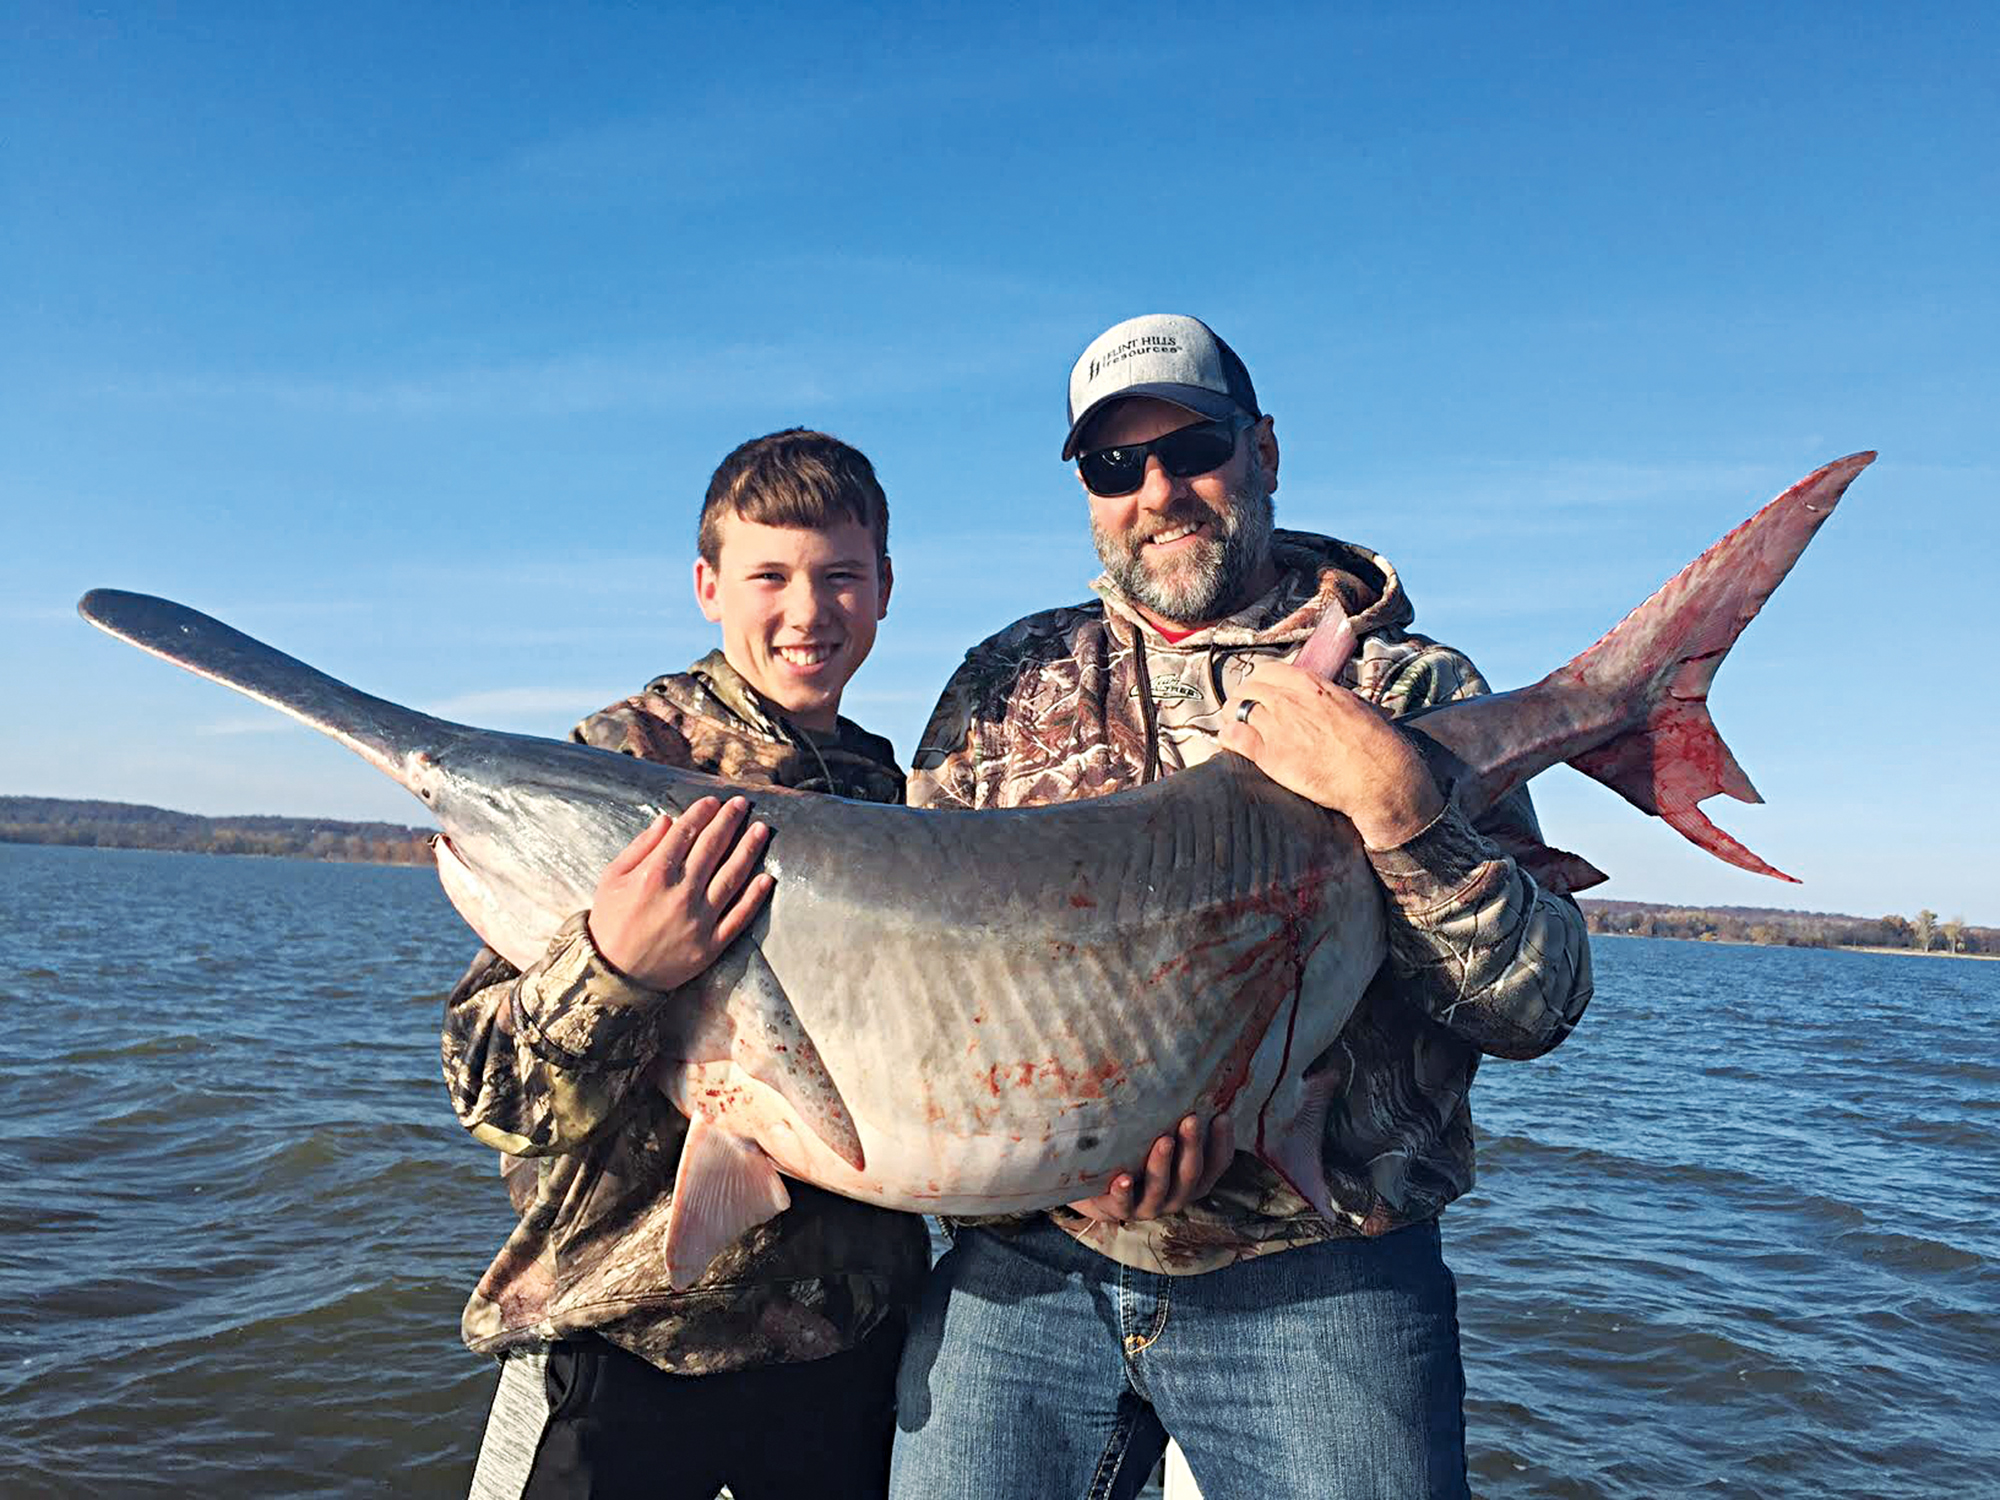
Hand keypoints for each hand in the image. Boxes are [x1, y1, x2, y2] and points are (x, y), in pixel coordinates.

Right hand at [586, 796, 773, 991]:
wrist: (613, 975)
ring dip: (749, 850)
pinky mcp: (710, 945)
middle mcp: (680, 894)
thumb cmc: (610, 922)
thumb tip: (667, 820)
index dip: (702, 813)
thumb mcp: (611, 879)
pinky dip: (755, 897)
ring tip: (761, 830)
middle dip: (729, 821)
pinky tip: (767, 878)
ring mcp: (699, 921)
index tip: (714, 801)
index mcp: (654, 875)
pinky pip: (739, 917)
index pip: (685, 834)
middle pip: (712, 848)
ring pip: (732, 878)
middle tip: (743, 804)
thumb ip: (640, 847)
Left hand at [1067, 1113, 1234, 1222]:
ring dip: (1162, 1165)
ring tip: (1163, 1141)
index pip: (1217, 1164)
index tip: (1223, 1115)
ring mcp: (1147, 1205)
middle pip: (1190, 1174)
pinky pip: (1122, 1203)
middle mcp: (1175, 1195)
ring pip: (1160, 1189)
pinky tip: (1123, 1179)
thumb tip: (1187, 1070)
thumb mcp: (1157, 1136)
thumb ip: (1174, 1118)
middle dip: (1192, 1146)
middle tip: (1191, 1119)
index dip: (1223, 1143)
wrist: (1095, 1189)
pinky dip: (1124, 1192)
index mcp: (1192, 1179)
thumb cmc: (1135, 1153)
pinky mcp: (1116, 1209)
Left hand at [1218, 661, 1444, 849]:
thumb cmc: (1375, 745)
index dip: (1259, 684)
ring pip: (1235, 709)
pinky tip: (1230, 744)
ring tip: (1235, 729)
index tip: (1259, 694)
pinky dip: (1228, 739)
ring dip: (1232, 718)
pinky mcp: (1270, 755)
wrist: (1378, 775)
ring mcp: (1278, 726)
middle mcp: (1290, 700)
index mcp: (1312, 686)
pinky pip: (1234, 737)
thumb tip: (1328, 703)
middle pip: (1247, 688)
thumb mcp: (1354, 706)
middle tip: (1243, 713)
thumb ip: (1330, 700)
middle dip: (1242, 699)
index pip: (1268, 672)